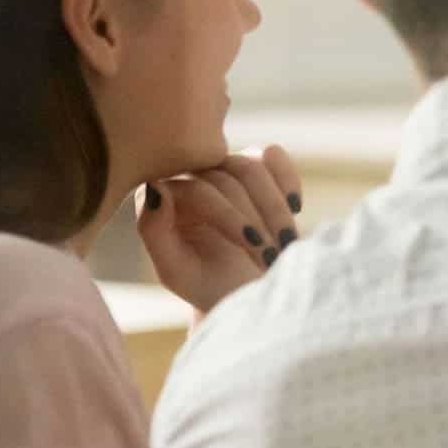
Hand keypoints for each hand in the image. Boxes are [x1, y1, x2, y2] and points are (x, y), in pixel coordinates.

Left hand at [136, 144, 304, 314]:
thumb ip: (153, 231)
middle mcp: (188, 177)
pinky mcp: (253, 165)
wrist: (245, 292)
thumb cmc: (209, 287)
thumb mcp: (176, 271)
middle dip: (258, 218)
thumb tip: (158, 186)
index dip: (232, 216)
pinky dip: (287, 180)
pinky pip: (272, 154)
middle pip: (229, 176)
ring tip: (286, 244)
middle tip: (275, 256)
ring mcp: (222, 168)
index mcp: (162, 199)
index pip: (199, 189)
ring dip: (276, 207)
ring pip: (252, 165)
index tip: (257, 247)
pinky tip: (294, 210)